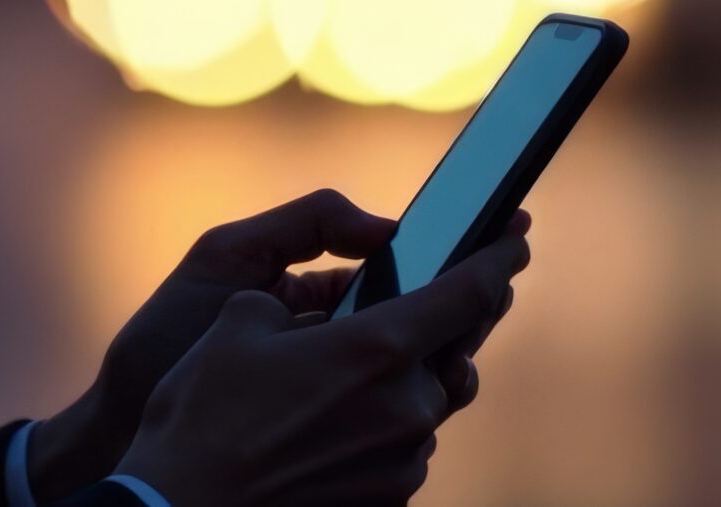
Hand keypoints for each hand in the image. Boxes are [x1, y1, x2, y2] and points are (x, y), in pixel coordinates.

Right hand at [112, 229, 530, 506]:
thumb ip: (310, 296)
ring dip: (401, 379)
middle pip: (453, 352)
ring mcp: (403, 462)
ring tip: (343, 373)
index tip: (516, 240)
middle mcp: (406, 407)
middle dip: (440, 325)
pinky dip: (380, 423)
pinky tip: (327, 421)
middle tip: (424, 301)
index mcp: (377, 349)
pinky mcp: (389, 499)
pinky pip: (402, 444)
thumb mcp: (242, 317)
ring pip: (424, 401)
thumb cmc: (203, 409)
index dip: (499, 259)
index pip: (469, 293)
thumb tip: (337, 315)